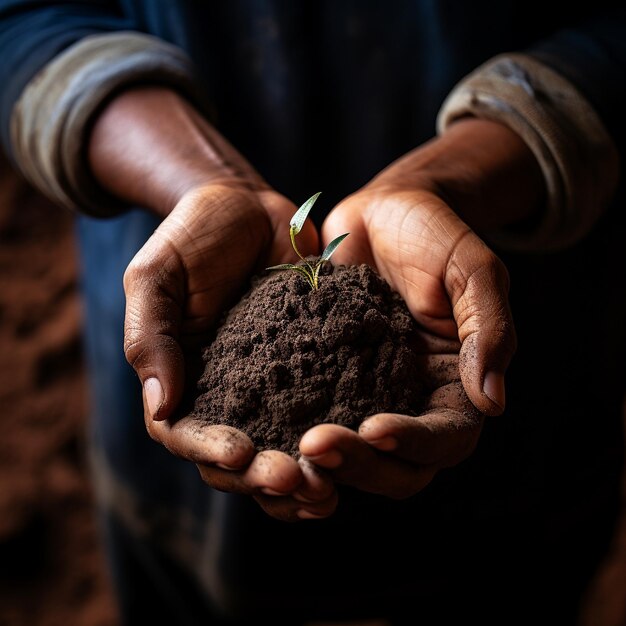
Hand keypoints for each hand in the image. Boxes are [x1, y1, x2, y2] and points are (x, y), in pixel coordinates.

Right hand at [124, 182, 336, 519]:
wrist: (247, 207)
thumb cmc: (191, 237)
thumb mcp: (156, 275)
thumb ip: (151, 336)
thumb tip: (160, 405)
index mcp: (181, 381)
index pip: (185, 434)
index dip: (210, 451)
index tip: (242, 453)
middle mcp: (226, 395)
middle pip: (237, 458)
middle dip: (262, 477)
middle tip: (295, 481)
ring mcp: (270, 387)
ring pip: (281, 449)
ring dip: (302, 477)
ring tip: (328, 492)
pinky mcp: (310, 370)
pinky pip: (321, 413)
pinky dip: (335, 441)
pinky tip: (360, 452)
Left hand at [300, 118, 543, 497]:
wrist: (384, 211)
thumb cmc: (436, 235)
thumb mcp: (474, 272)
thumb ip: (488, 332)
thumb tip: (493, 403)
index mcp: (455, 388)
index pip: (446, 439)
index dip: (413, 444)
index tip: (373, 430)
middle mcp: (412, 403)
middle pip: (396, 467)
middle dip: (359, 466)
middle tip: (315, 448)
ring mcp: (367, 397)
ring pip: (352, 458)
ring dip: (323, 465)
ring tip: (289, 453)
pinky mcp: (328, 381)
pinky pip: (311, 419)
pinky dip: (290, 437)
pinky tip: (260, 432)